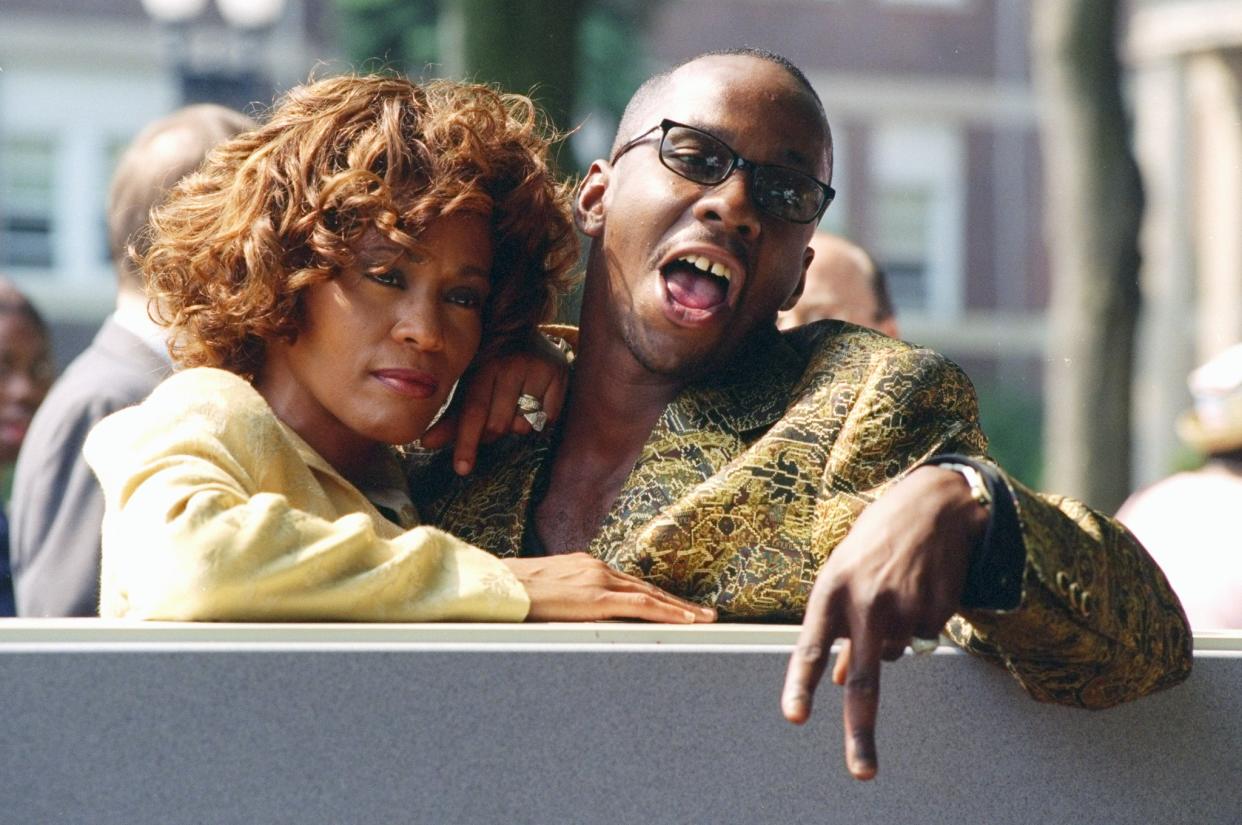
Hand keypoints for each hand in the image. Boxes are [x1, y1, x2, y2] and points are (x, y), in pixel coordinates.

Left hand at [421, 333, 569, 474]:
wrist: (527, 331)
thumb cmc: (491, 366)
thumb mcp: (471, 385)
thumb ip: (452, 417)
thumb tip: (426, 443)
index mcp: (483, 364)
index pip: (474, 411)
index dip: (467, 442)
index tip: (462, 469)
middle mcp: (511, 363)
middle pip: (498, 424)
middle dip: (492, 432)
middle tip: (495, 416)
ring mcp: (538, 367)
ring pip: (524, 425)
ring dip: (517, 426)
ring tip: (517, 404)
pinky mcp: (559, 373)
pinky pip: (547, 419)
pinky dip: (539, 421)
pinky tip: (536, 401)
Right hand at [503, 553, 716, 623]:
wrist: (494, 586)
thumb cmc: (510, 593)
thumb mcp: (544, 593)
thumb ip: (565, 601)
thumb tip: (572, 615)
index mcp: (585, 566)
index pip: (629, 584)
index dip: (655, 596)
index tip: (675, 605)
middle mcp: (596, 568)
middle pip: (646, 588)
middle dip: (677, 602)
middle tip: (704, 613)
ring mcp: (598, 580)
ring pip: (649, 595)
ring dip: (680, 608)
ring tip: (704, 620)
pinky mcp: (596, 597)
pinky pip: (640, 606)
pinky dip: (666, 612)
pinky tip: (685, 621)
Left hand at [780, 465, 987, 779]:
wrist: (933, 505)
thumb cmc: (876, 541)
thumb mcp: (844, 574)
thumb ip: (837, 625)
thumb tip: (838, 680)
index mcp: (832, 589)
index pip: (810, 647)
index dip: (800, 685)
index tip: (796, 717)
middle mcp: (866, 603)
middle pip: (863, 680)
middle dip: (861, 732)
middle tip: (862, 774)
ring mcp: (905, 610)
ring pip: (894, 654)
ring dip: (893, 637)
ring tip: (896, 587)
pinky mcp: (937, 612)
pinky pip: (922, 640)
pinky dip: (919, 625)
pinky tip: (919, 588)